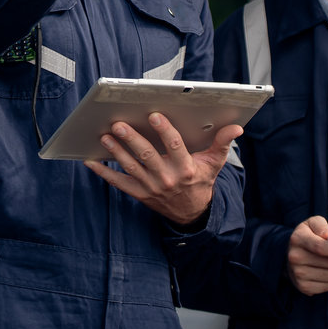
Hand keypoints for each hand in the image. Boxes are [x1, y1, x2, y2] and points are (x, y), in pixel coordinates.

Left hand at [84, 112, 237, 226]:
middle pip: (147, 156)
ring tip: (105, 136)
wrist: (192, 213)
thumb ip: (222, 142)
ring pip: (131, 167)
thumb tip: (236, 127)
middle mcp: (167, 178)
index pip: (174, 146)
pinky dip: (104, 173)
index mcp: (186, 168)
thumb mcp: (214, 163)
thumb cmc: (201, 180)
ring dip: (116, 152)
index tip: (154, 115)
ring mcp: (151, 188)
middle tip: (119, 124)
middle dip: (132, 139)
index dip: (164, 130)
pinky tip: (91, 160)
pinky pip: (119, 183)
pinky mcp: (139, 194)